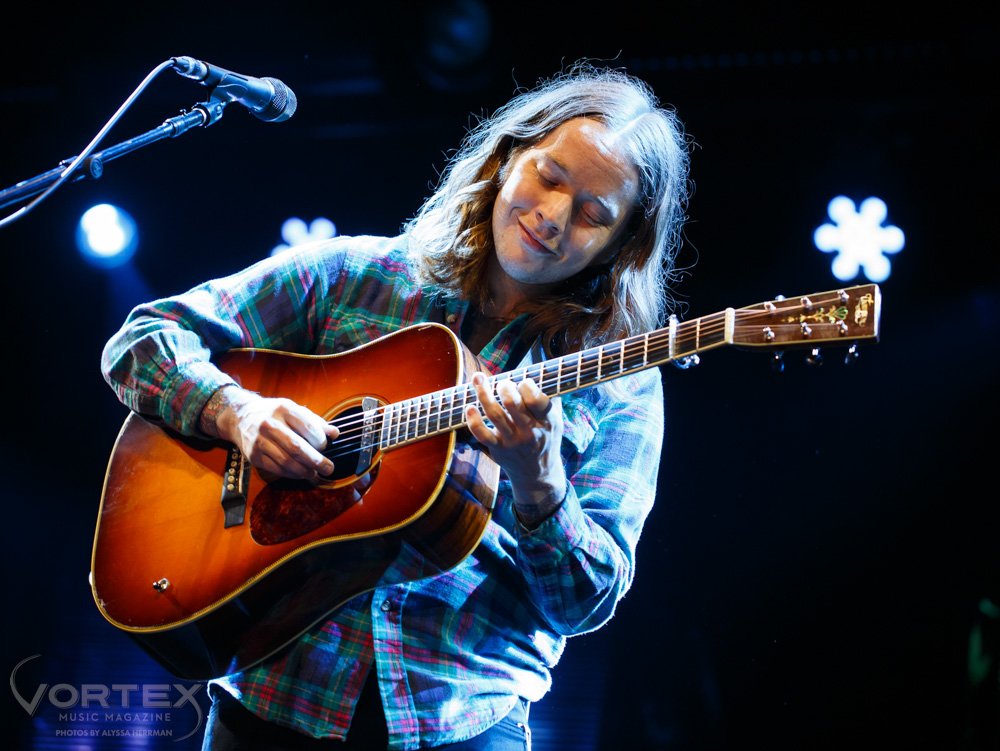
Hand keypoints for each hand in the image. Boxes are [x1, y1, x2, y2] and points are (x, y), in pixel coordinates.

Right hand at [204, 386, 338, 479]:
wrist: (240, 417)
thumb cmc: (273, 414)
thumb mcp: (294, 410)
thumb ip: (315, 422)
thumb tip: (335, 434)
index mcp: (283, 409)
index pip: (308, 428)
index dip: (321, 441)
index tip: (325, 447)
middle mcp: (270, 424)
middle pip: (297, 448)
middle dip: (316, 461)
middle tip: (328, 468)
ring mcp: (259, 441)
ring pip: (286, 462)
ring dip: (304, 471)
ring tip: (314, 473)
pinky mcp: (253, 456)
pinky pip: (276, 469)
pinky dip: (291, 474)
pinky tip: (300, 473)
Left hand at [465, 372, 566, 525]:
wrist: (538, 473)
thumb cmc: (545, 438)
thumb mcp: (555, 420)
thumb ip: (548, 398)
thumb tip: (542, 370)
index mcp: (547, 421)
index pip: (537, 401)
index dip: (527, 387)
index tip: (523, 382)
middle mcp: (529, 431)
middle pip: (513, 405)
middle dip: (504, 388)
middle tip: (502, 383)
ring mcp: (512, 441)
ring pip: (495, 415)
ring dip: (483, 394)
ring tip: (477, 378)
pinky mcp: (498, 448)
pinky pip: (482, 434)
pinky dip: (473, 420)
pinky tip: (469, 406)